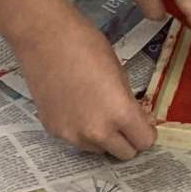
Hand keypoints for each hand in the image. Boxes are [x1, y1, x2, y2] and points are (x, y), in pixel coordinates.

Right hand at [16, 3, 155, 160]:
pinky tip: (74, 105)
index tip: (142, 121)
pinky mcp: (53, 131)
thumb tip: (136, 118)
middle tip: (122, 119)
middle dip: (127, 138)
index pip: (144, 142)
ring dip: (103, 137)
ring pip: (99, 149)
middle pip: (124, 153)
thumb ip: (129, 102)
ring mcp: (72, 135)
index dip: (146, 131)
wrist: (44, 38)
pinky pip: (76, 140)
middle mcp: (96, 132)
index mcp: (119, 114)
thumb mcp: (120, 71)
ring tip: (95, 109)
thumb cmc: (87, 45)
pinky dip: (80, 130)